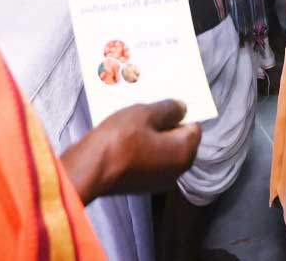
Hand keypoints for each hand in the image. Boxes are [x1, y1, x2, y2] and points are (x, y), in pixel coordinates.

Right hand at [60, 99, 200, 202]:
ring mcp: (159, 181)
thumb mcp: (144, 113)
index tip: (166, 100)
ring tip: (134, 119)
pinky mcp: (142, 185)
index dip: (182, 112)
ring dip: (153, 136)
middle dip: (166, 124)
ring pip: (164, 151)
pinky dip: (143, 149)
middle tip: (147, 107)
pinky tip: (127, 137)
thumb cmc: (120, 138)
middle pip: (179, 140)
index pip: (194, 127)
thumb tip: (182, 108)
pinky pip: (150, 161)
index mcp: (184, 153)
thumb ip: (168, 109)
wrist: (91, 168)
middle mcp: (177, 171)